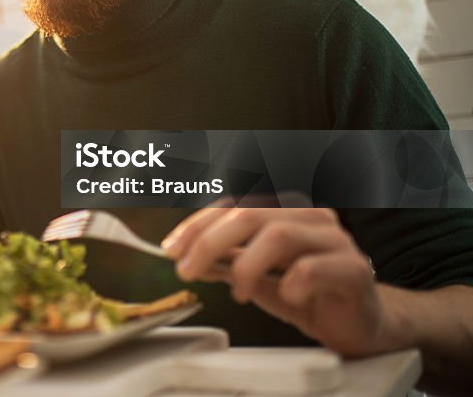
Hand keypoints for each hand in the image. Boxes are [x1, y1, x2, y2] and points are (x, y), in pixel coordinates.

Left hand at [162, 208, 397, 356]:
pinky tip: (285, 296)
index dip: (197, 225)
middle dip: (210, 242)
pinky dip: (290, 282)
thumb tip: (183, 255)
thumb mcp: (255, 277)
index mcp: (284, 211)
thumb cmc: (307, 293)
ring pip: (279, 234)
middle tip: (188, 270)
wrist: (359, 325)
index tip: (171, 249)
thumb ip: (223, 262)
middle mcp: (309, 216)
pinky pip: (314, 267)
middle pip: (250, 214)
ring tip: (237, 292)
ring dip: (246, 264)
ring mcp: (334, 240)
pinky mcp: (354, 270)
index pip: (233, 206)